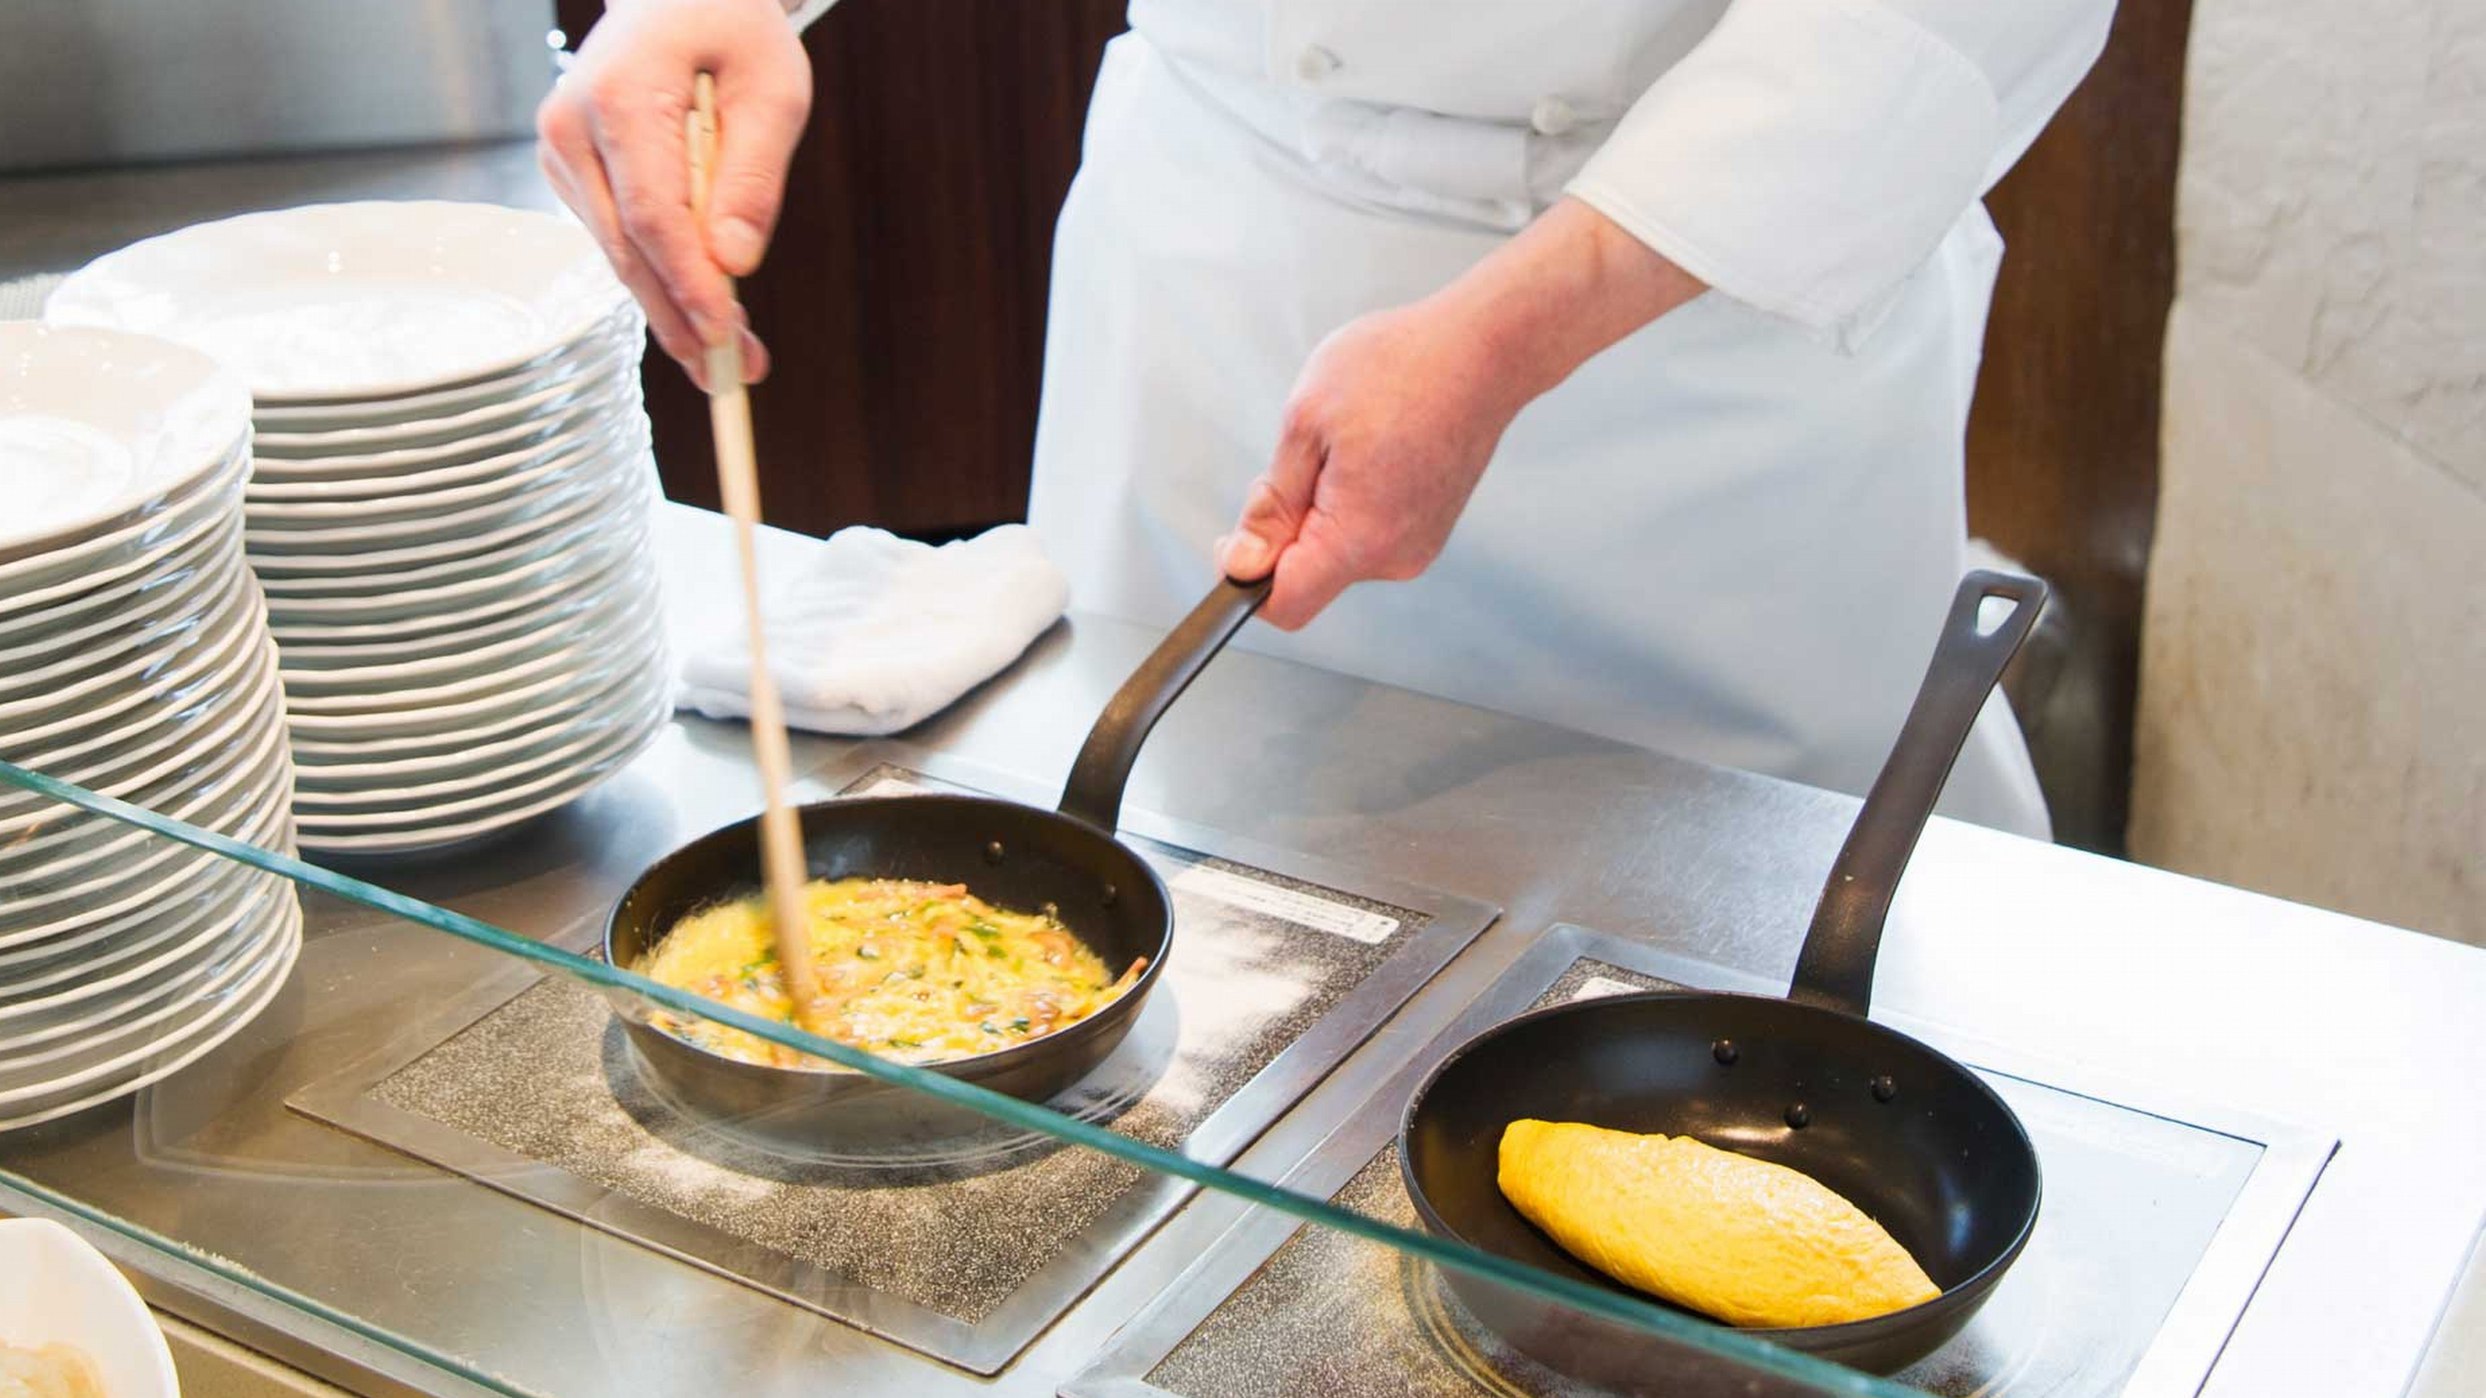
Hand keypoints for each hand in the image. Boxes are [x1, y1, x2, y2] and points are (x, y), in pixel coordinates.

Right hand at [537, 0, 811, 384]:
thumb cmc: (730, 29)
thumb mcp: (772, 87)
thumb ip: (754, 174)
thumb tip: (737, 263)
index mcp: (617, 97)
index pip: (653, 216)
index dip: (690, 285)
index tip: (726, 336)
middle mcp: (571, 129)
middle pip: (629, 250)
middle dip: (684, 320)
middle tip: (734, 380)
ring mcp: (563, 153)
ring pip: (623, 254)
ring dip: (678, 310)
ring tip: (737, 360)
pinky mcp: (573, 174)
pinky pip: (622, 239)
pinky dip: (664, 278)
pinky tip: (706, 311)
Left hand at [1217, 198, 1707, 629]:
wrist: (1482, 351)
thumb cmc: (1402, 368)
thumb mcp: (1306, 422)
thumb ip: (1272, 505)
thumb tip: (1242, 564)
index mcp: (1360, 536)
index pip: (1284, 605)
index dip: (1246, 577)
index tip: (1236, 535)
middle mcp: (1395, 556)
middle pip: (1307, 579)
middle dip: (1285, 529)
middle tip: (1304, 457)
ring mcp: (1416, 546)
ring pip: (1334, 555)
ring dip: (1318, 511)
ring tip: (1346, 444)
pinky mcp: (1427, 531)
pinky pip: (1365, 536)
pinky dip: (1348, 505)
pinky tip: (1368, 451)